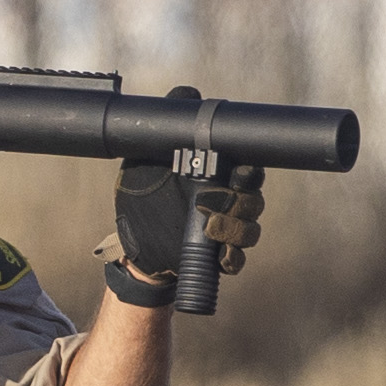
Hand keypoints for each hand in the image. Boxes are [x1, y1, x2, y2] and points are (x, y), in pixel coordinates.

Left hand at [108, 157, 264, 306]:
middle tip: (211, 203)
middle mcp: (225, 204)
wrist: (132, 246)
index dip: (249, 174)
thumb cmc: (138, 203)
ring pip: (250, 230)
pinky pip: (238, 260)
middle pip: (253, 201)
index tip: (238, 175)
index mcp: (213, 180)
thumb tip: (168, 126)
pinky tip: (220, 253)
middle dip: (240, 203)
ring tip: (211, 227)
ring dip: (236, 229)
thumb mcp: (143, 172)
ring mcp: (224, 232)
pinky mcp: (218, 258)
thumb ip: (158, 151)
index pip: (246, 174)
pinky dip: (232, 258)